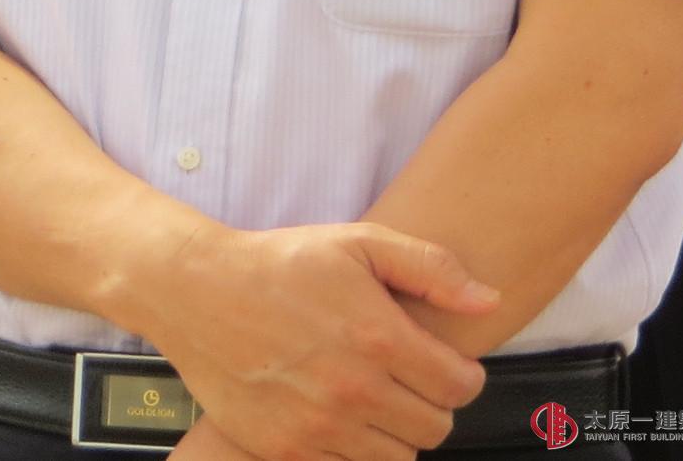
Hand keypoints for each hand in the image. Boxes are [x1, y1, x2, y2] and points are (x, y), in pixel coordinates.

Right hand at [124, 222, 494, 460]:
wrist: (192, 290)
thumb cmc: (278, 263)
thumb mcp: (354, 243)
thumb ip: (429, 268)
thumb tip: (489, 302)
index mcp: (380, 339)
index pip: (462, 387)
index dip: (458, 373)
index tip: (437, 362)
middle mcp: (355, 390)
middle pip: (436, 427)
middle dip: (428, 403)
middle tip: (401, 378)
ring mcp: (320, 426)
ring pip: (398, 456)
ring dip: (393, 430)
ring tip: (367, 396)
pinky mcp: (287, 449)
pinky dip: (351, 448)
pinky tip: (332, 413)